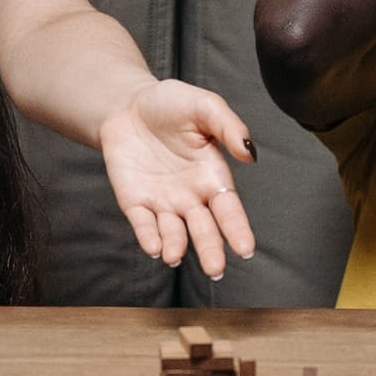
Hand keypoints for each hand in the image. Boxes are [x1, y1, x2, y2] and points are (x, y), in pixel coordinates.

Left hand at [97, 78, 257, 278]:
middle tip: (216, 271)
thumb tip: (249, 154)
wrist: (126, 105)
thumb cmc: (170, 104)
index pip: (229, 209)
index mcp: (213, 176)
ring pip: (173, 232)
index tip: (246, 249)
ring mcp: (162, 202)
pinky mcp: (134, 201)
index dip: (237, 229)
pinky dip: (148, 235)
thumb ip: (228, 126)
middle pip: (203, 229)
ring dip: (175, 246)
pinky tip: (153, 246)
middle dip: (210, 250)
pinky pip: (143, 223)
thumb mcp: (203, 106)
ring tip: (175, 256)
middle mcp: (191, 196)